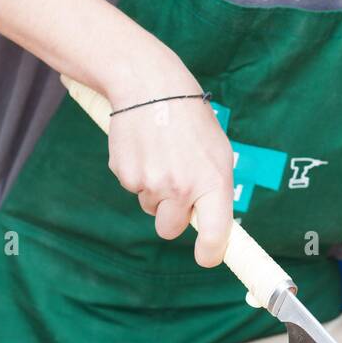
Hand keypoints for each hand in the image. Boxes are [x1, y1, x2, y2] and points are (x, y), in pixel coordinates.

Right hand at [103, 43, 234, 267]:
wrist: (150, 85)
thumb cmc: (189, 117)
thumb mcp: (216, 149)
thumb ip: (214, 186)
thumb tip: (210, 219)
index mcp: (212, 182)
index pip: (215, 235)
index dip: (210, 252)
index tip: (207, 257)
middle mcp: (181, 188)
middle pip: (170, 229)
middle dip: (171, 216)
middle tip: (176, 186)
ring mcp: (150, 183)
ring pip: (150, 205)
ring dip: (155, 189)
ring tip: (162, 152)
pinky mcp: (124, 174)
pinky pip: (133, 187)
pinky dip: (137, 172)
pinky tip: (144, 147)